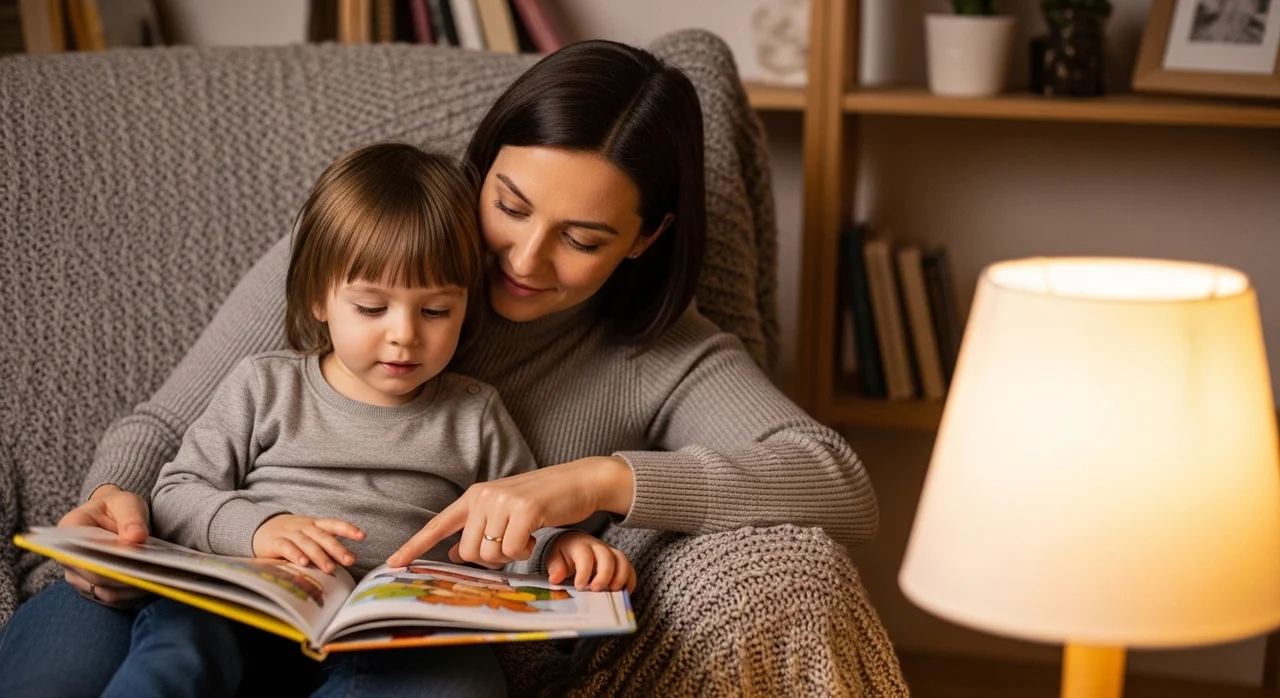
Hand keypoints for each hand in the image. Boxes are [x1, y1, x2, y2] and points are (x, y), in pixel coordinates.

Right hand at [57, 484, 151, 607]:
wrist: (114, 516)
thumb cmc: (118, 507)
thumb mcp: (126, 503)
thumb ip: (130, 518)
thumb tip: (136, 537)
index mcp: (69, 532)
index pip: (83, 555)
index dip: (108, 564)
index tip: (135, 563)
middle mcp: (69, 558)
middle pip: (96, 579)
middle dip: (127, 579)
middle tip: (156, 575)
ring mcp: (79, 577)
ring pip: (106, 594)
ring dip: (132, 590)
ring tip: (159, 581)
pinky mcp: (94, 588)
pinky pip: (114, 599)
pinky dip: (133, 596)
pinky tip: (153, 586)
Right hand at [252, 515, 364, 573]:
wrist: (261, 528)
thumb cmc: (293, 535)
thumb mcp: (310, 535)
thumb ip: (327, 545)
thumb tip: (351, 558)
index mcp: (315, 524)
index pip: (334, 524)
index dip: (348, 529)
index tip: (363, 536)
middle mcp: (304, 527)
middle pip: (323, 536)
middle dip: (337, 549)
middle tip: (349, 560)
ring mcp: (289, 533)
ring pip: (307, 543)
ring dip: (319, 556)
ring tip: (330, 568)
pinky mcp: (275, 542)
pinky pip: (287, 547)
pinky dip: (295, 554)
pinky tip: (303, 563)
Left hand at [386, 457, 633, 567]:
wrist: (579, 481)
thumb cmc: (544, 500)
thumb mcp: (506, 513)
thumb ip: (480, 529)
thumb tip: (456, 554)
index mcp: (475, 496)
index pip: (439, 524)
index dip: (414, 545)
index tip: (393, 563)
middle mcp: (484, 496)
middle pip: (469, 550)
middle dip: (488, 560)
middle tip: (510, 547)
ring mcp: (503, 502)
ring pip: (489, 553)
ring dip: (508, 556)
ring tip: (524, 538)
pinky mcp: (525, 511)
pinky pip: (512, 551)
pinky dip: (525, 551)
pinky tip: (535, 535)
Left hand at [546, 532, 635, 592]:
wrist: (574, 542)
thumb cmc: (564, 553)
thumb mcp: (554, 557)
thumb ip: (555, 567)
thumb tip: (555, 579)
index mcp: (580, 545)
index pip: (585, 557)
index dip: (584, 572)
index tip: (580, 587)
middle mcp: (598, 547)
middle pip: (607, 557)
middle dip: (604, 575)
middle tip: (597, 590)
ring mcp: (611, 552)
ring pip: (622, 561)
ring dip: (620, 577)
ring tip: (613, 592)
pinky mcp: (619, 561)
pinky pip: (629, 568)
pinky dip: (629, 581)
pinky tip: (623, 593)